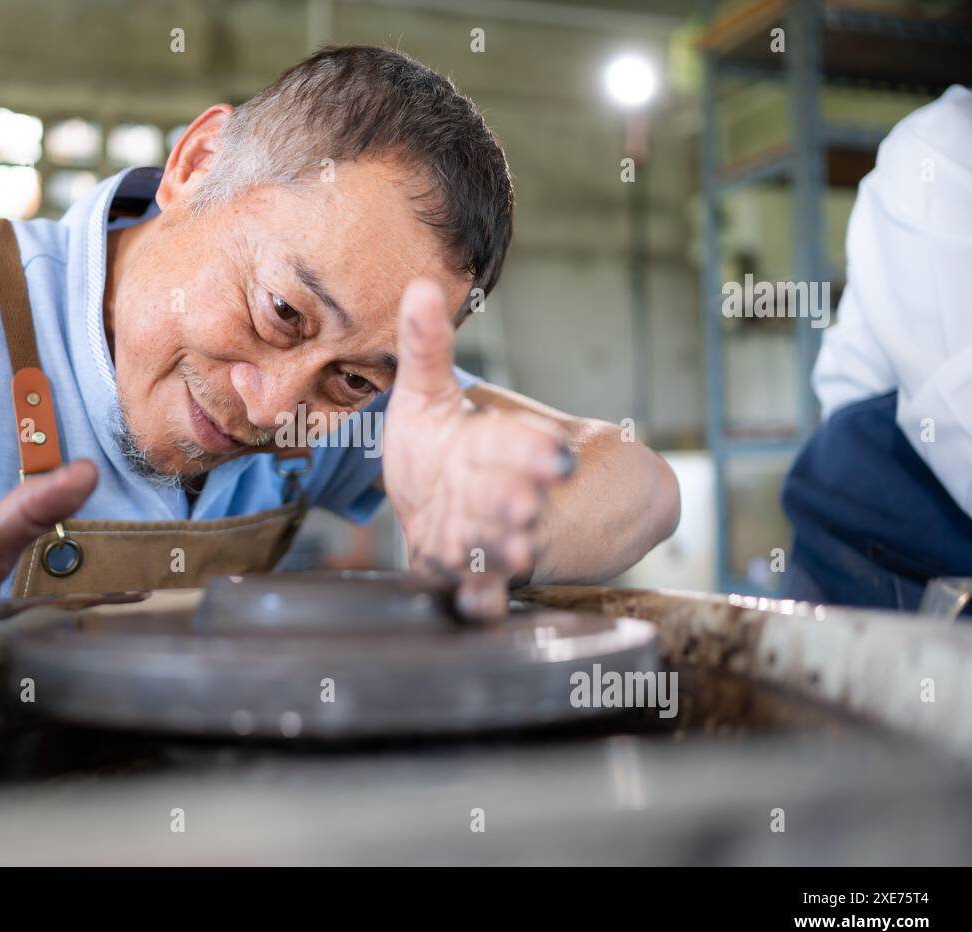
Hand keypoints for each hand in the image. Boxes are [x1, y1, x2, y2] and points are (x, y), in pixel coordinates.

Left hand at [382, 279, 570, 620]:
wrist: (481, 504)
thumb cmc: (453, 446)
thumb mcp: (432, 397)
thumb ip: (426, 350)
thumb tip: (417, 285)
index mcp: (497, 446)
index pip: (518, 444)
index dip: (532, 450)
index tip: (554, 452)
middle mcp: (501, 495)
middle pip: (512, 497)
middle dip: (517, 499)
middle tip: (525, 503)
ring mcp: (489, 539)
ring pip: (501, 545)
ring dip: (506, 549)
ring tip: (515, 552)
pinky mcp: (473, 577)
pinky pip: (482, 593)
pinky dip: (483, 601)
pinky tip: (481, 607)